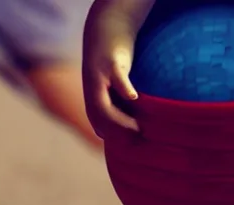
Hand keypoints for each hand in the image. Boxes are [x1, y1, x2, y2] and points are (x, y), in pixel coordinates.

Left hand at [82, 1, 153, 139]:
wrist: (106, 28)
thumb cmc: (116, 64)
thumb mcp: (117, 88)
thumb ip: (122, 108)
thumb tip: (138, 133)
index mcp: (94, 101)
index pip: (102, 130)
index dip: (117, 141)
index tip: (137, 147)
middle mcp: (92, 93)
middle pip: (101, 123)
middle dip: (120, 136)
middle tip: (141, 140)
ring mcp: (99, 78)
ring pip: (104, 108)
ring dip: (121, 121)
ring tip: (140, 128)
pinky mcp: (111, 63)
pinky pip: (116, 79)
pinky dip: (123, 89)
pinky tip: (133, 96)